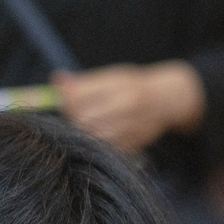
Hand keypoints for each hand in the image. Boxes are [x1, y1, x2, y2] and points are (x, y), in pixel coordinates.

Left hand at [53, 62, 204, 153]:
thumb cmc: (134, 86)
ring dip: (81, 131)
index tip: (61, 97)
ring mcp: (130, 128)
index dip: (65, 99)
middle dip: (72, 116)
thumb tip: (56, 80)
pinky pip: (103, 147)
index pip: (79, 95)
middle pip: (82, 118)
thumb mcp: (112, 76)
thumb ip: (85, 82)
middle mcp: (126, 106)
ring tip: (85, 122)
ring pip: (91, 136)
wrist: (166, 102)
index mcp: (119, 84)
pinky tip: (97, 133)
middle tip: (71, 112)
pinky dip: (94, 141)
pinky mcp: (131, 145)